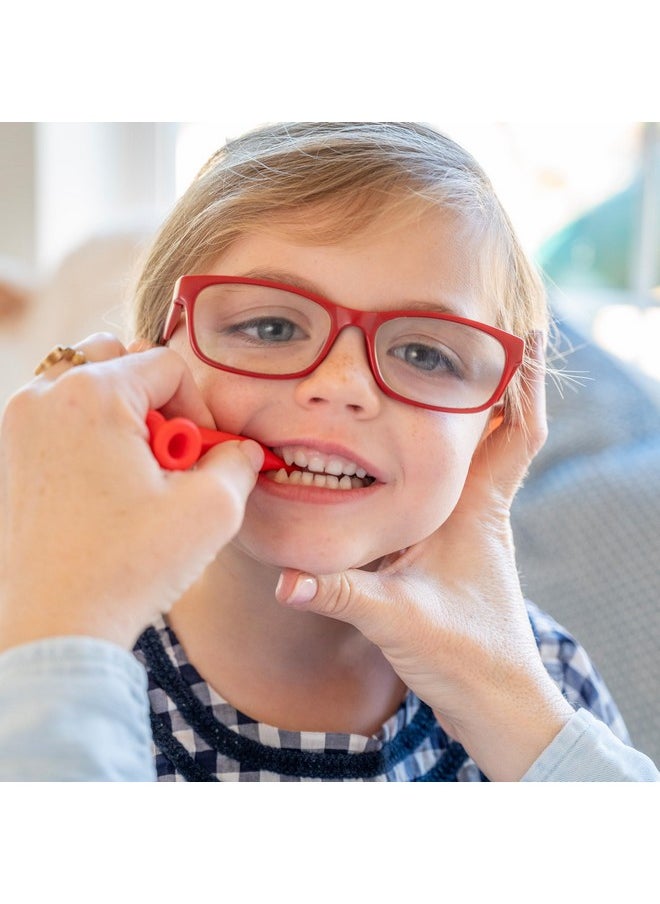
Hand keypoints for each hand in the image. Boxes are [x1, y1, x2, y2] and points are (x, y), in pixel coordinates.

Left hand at [0, 334, 262, 650]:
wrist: (55, 626)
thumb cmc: (126, 568)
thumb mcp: (212, 511)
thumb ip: (239, 463)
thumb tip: (242, 450)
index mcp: (91, 395)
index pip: (167, 366)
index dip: (199, 410)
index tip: (202, 455)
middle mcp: (44, 397)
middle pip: (117, 360)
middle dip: (153, 401)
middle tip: (165, 457)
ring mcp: (17, 426)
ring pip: (84, 386)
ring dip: (120, 416)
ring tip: (135, 473)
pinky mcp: (8, 456)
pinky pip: (58, 418)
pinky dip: (89, 437)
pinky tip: (106, 489)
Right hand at [275, 334, 572, 779]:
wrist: (496, 706)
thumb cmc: (467, 657)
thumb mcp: (398, 618)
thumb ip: (340, 594)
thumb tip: (284, 578)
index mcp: (476, 511)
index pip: (518, 432)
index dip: (524, 386)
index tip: (517, 338)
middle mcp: (478, 512)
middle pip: (499, 434)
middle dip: (489, 387)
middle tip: (465, 342)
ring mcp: (468, 533)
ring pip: (473, 461)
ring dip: (465, 422)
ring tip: (429, 380)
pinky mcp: (453, 554)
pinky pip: (451, 492)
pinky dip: (439, 463)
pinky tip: (401, 458)